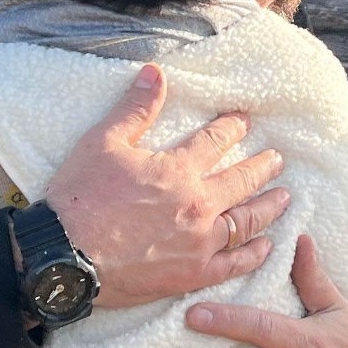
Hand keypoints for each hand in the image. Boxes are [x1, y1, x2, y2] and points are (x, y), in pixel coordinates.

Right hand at [40, 66, 288, 310]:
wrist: (64, 258)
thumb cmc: (80, 198)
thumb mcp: (103, 143)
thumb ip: (136, 108)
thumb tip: (156, 72)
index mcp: (178, 170)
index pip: (216, 141)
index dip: (233, 127)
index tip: (245, 119)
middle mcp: (198, 205)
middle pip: (242, 181)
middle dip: (263, 167)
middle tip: (278, 159)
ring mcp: (199, 244)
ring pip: (246, 222)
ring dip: (268, 207)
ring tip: (284, 197)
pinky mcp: (192, 275)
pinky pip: (234, 264)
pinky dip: (254, 254)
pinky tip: (267, 246)